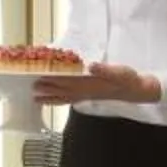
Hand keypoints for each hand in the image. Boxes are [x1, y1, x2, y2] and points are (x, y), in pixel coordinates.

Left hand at [32, 62, 158, 103]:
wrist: (136, 90)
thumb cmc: (128, 79)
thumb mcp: (120, 72)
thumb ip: (105, 69)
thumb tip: (90, 66)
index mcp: (90, 83)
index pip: (67, 80)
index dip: (53, 77)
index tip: (39, 74)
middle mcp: (85, 90)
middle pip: (62, 90)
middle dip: (46, 88)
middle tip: (30, 86)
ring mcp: (87, 95)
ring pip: (64, 96)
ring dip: (50, 97)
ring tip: (35, 98)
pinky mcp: (89, 96)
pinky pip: (71, 99)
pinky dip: (60, 100)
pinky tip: (54, 100)